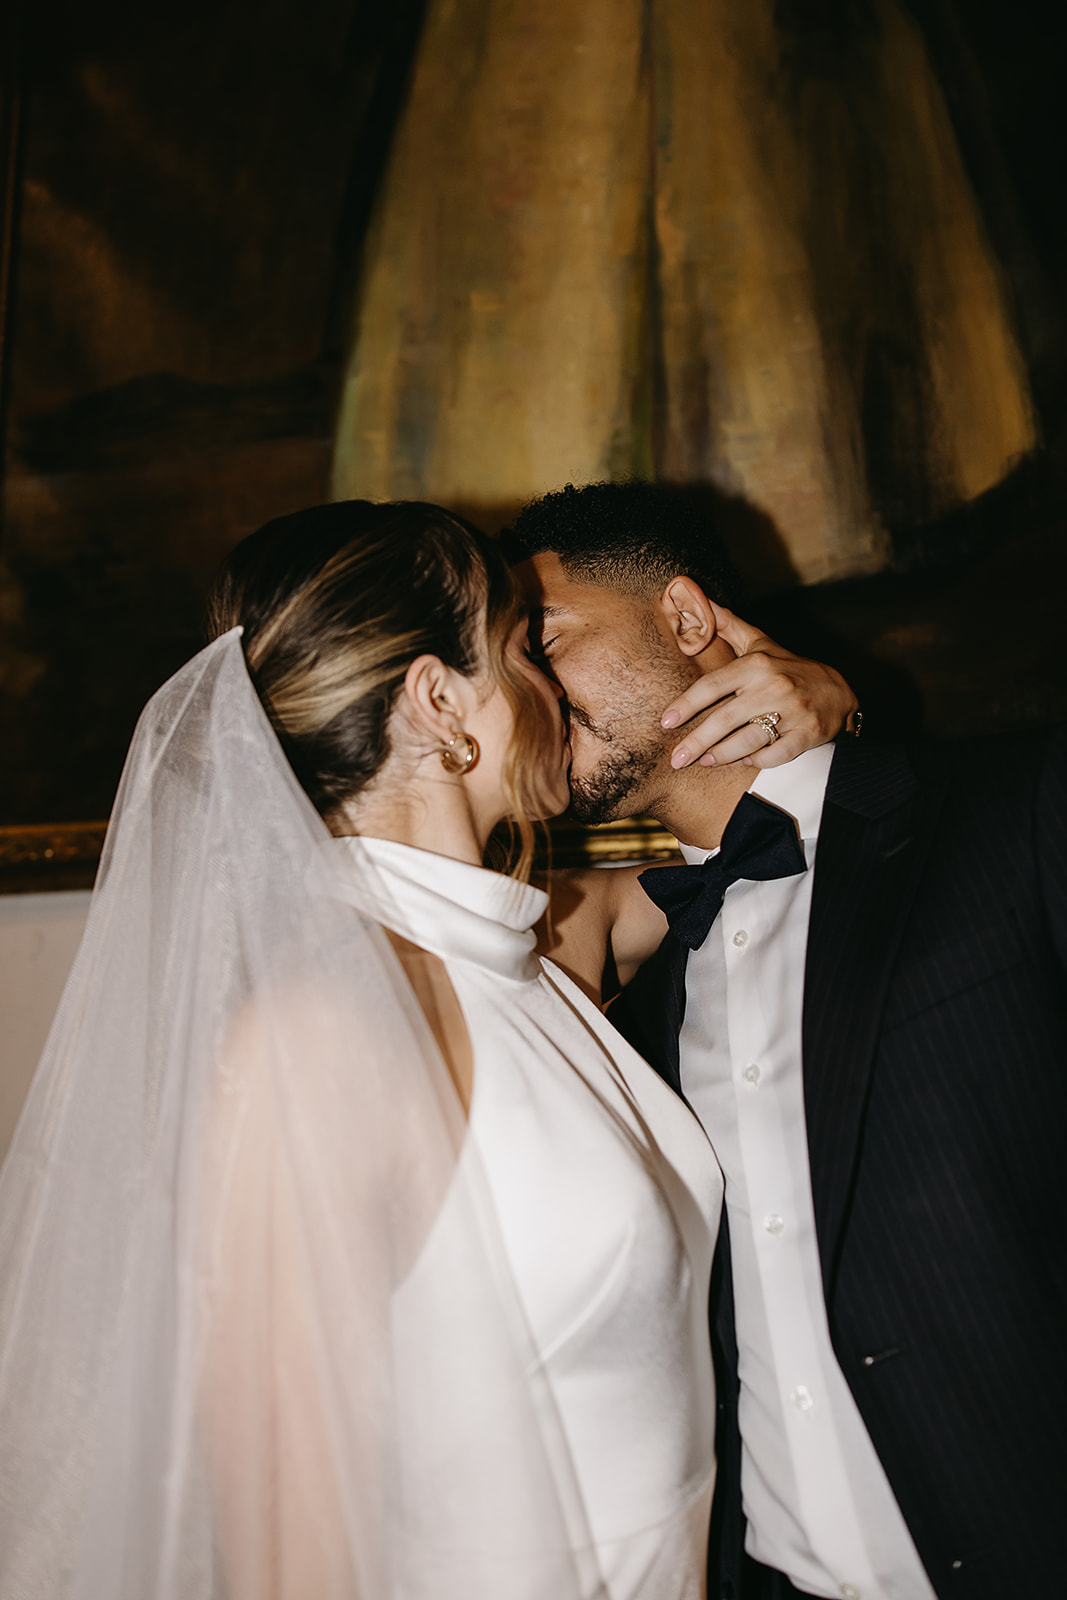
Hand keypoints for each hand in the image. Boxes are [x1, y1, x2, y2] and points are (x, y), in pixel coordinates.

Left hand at [660, 603, 858, 768]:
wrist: (839, 692)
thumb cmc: (788, 668)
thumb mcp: (760, 643)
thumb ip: (728, 624)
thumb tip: (698, 597)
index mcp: (756, 665)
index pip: (712, 685)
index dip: (686, 704)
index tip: (666, 722)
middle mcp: (773, 686)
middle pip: (725, 719)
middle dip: (696, 742)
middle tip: (676, 759)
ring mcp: (793, 711)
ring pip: (748, 741)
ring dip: (721, 755)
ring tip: (705, 762)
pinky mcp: (808, 734)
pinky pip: (775, 755)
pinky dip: (757, 761)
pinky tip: (744, 761)